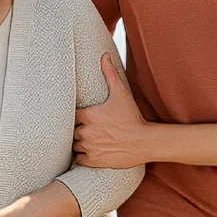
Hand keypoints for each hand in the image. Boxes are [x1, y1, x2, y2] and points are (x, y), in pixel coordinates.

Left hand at [73, 53, 152, 168]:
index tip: (83, 117)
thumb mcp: (121, 94)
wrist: (144, 142)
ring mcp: (89, 147)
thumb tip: (104, 56)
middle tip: (88, 129)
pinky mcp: (94, 160)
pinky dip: (82, 156)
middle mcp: (86, 132)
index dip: (77, 117)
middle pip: (72, 131)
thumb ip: (110, 74)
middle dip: (79, 130)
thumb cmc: (132, 117)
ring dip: (80, 143)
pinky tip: (90, 151)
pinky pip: (79, 159)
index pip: (71, 116)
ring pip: (74, 145)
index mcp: (89, 115)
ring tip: (89, 140)